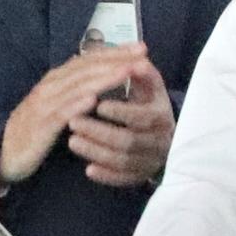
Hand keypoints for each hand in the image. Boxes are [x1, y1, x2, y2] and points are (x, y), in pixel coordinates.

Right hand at [0, 46, 152, 182]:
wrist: (3, 153)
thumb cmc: (35, 128)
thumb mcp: (57, 104)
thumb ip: (76, 89)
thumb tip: (102, 75)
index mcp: (56, 80)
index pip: (88, 60)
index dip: (114, 52)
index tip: (140, 47)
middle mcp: (50, 87)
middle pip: (86, 68)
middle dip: (115, 59)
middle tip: (141, 53)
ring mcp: (44, 105)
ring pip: (77, 87)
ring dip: (103, 77)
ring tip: (126, 70)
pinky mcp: (40, 127)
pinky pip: (60, 114)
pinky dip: (76, 105)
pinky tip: (94, 100)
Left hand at [66, 56, 175, 188]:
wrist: (164, 132)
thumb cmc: (149, 103)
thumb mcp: (150, 86)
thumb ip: (143, 72)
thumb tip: (139, 56)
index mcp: (161, 116)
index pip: (142, 117)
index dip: (120, 112)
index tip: (98, 105)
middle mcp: (159, 140)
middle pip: (128, 141)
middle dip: (99, 132)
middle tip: (73, 122)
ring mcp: (150, 160)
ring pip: (123, 161)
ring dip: (96, 152)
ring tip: (72, 141)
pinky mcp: (141, 175)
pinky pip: (124, 179)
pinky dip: (107, 175)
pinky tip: (88, 169)